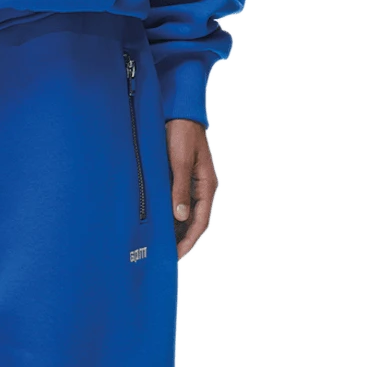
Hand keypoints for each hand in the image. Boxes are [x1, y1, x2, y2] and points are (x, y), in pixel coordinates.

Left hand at [166, 119, 217, 261]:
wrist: (179, 111)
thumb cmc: (181, 132)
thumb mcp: (179, 160)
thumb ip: (180, 188)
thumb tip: (180, 215)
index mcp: (207, 185)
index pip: (201, 221)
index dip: (189, 240)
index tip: (177, 254)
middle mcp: (201, 187)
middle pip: (194, 221)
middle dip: (182, 239)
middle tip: (166, 255)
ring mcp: (192, 183)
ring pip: (186, 213)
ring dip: (176, 229)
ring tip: (162, 244)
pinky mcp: (180, 178)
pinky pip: (178, 202)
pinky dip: (170, 215)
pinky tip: (159, 222)